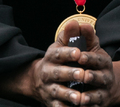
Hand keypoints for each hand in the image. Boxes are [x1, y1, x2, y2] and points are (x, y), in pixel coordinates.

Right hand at [0, 19, 116, 106]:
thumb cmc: (56, 60)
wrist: (38, 80)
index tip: (79, 52)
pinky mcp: (51, 103)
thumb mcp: (60, 46)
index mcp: (51, 56)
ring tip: (79, 97)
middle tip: (82, 74)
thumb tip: (76, 22)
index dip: (68, 53)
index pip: (59, 53)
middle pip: (58, 74)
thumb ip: (69, 35)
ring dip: (68, 95)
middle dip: (70, 74)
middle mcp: (48, 72)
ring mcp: (48, 89)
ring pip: (58, 92)